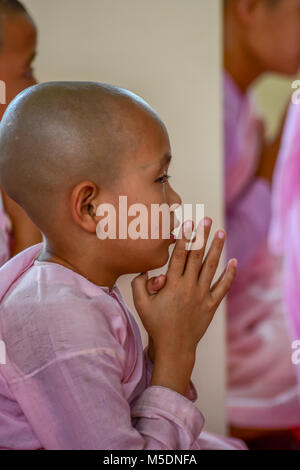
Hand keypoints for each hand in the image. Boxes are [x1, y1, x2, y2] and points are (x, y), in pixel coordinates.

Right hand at [132, 218, 237, 359]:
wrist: (174, 347)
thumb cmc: (155, 324)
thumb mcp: (140, 304)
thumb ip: (139, 284)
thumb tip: (144, 269)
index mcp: (172, 284)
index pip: (179, 255)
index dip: (183, 238)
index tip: (187, 223)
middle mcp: (189, 287)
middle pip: (197, 256)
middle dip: (201, 236)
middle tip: (206, 219)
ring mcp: (202, 295)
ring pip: (211, 267)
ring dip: (216, 248)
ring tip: (221, 232)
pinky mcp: (211, 305)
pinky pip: (223, 287)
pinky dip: (229, 275)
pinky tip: (234, 262)